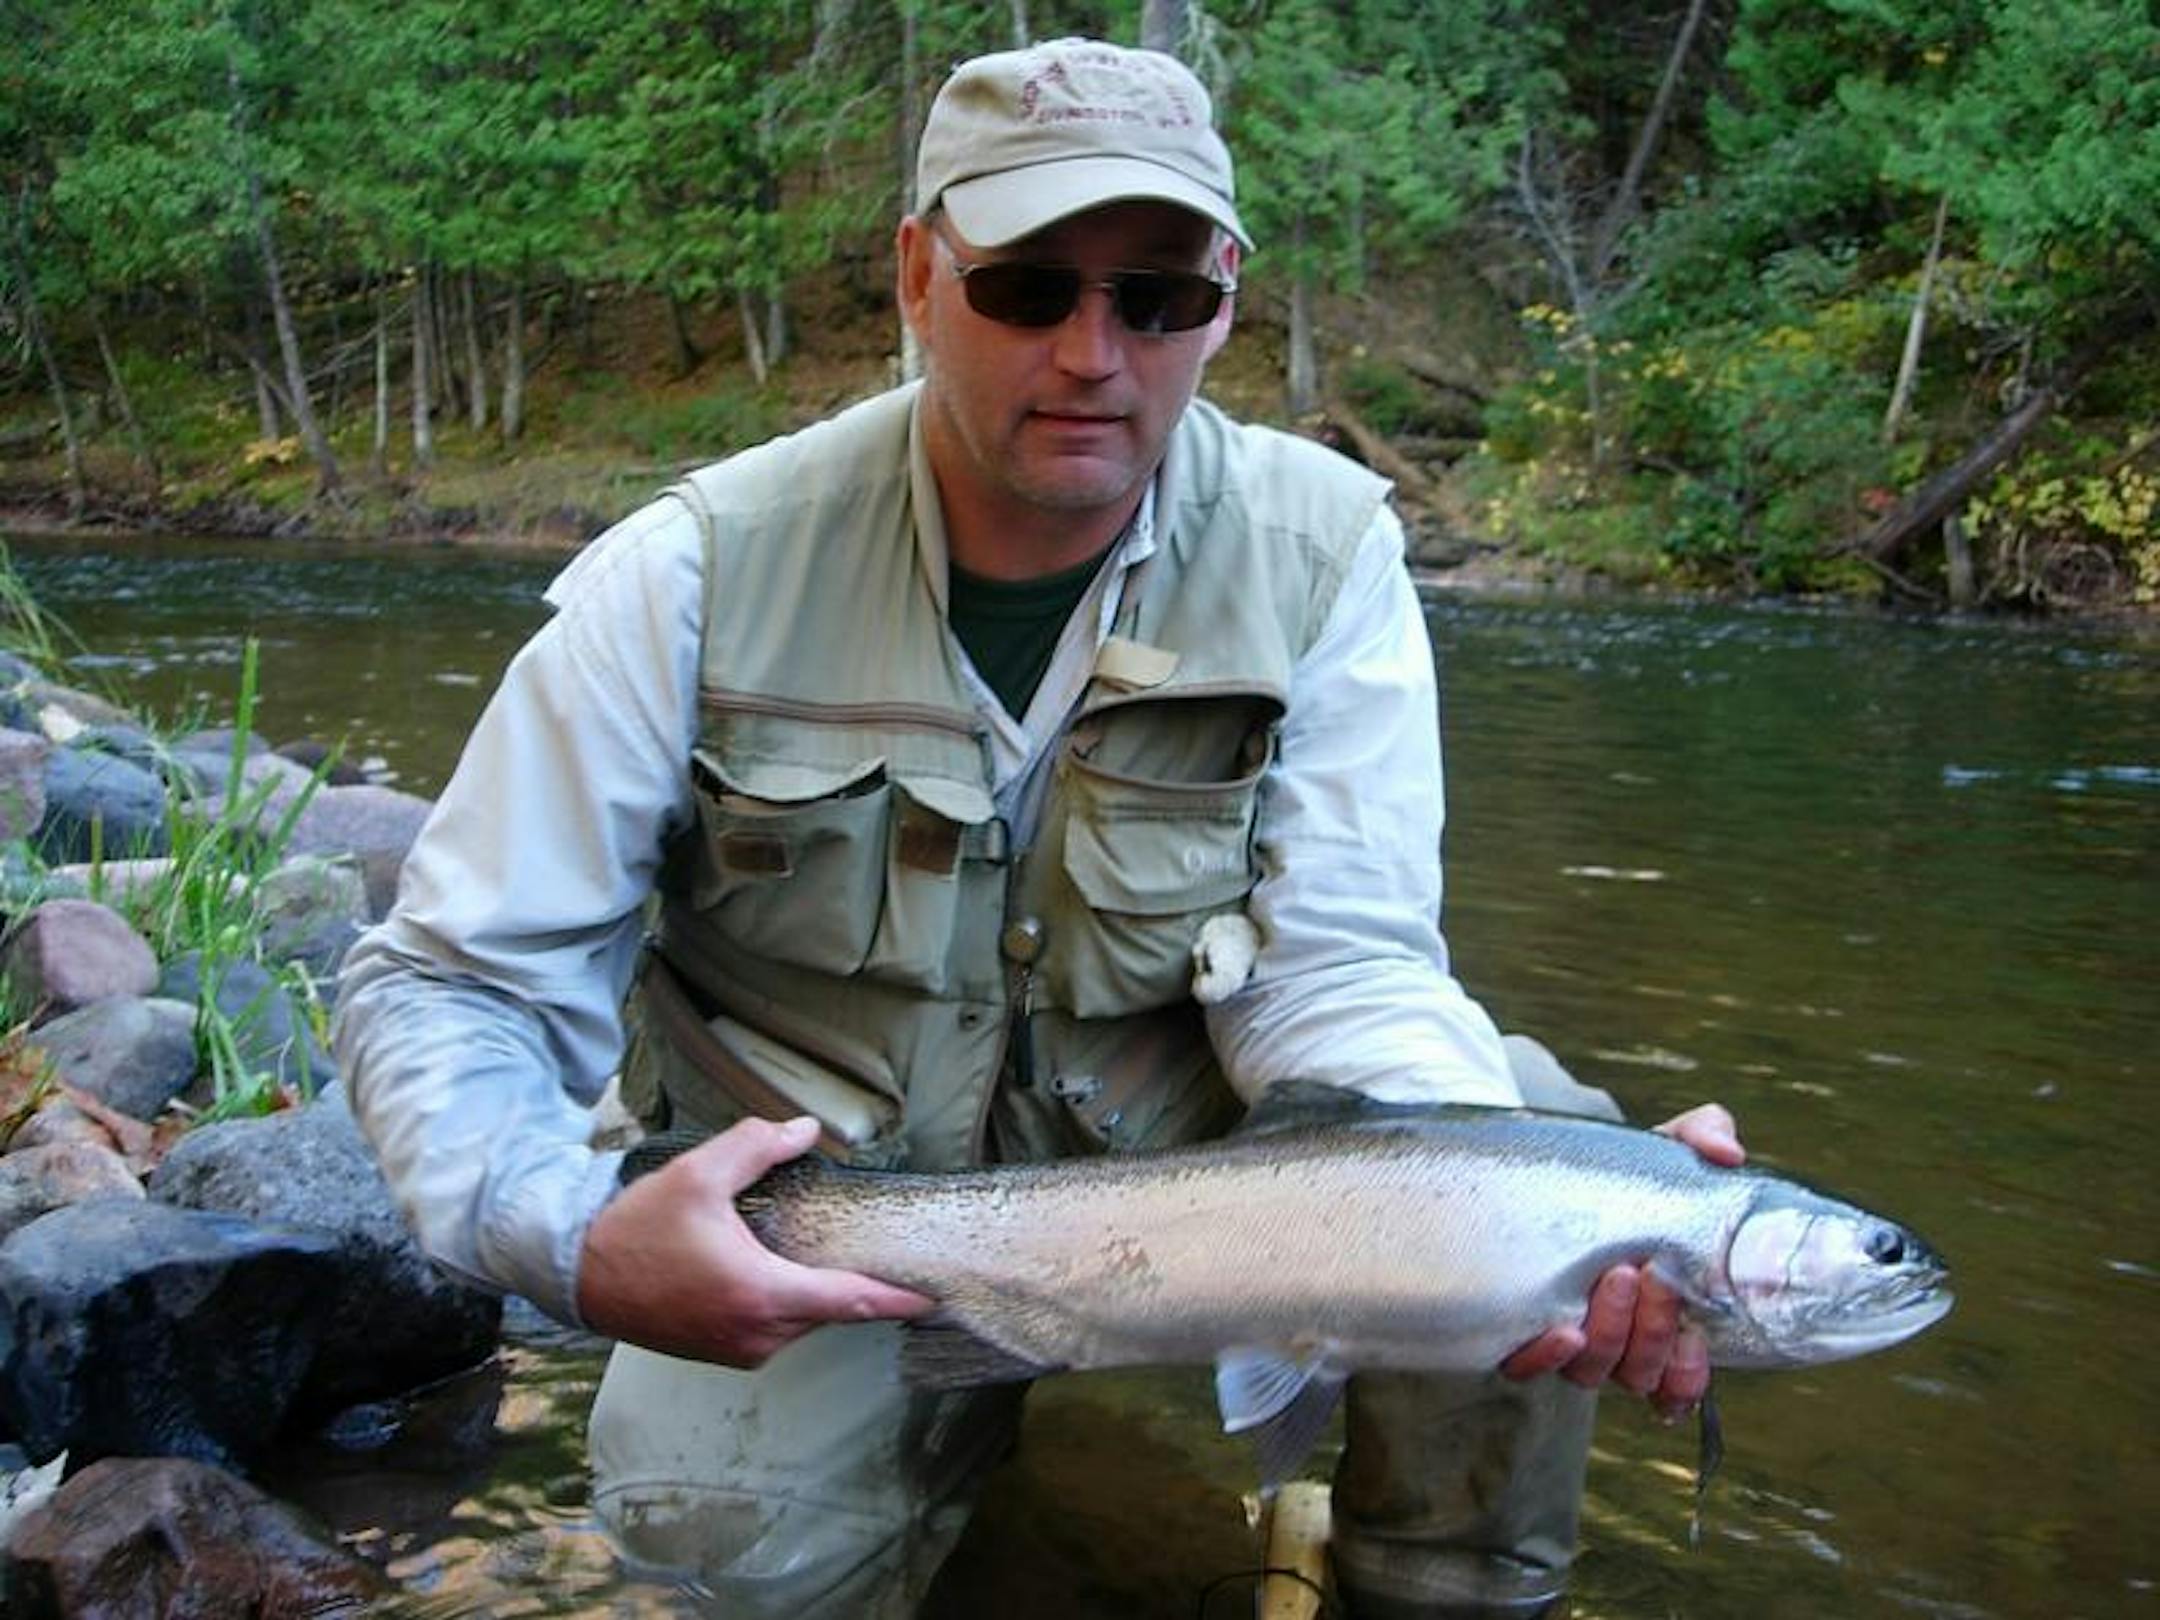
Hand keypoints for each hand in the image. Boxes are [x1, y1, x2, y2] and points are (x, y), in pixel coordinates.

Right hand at [576, 1115, 932, 1367]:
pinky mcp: (722, 1353)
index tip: (934, 1298)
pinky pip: (774, 1329)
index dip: (897, 1300)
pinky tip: (771, 1269)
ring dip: (812, 1290)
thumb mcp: (700, 1174)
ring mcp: (739, 1350)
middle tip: (870, 1246)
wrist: (578, 1274)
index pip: (851, 1302)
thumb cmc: (636, 1228)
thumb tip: (806, 1130)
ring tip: (805, 1250)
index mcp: (761, 1294)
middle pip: (831, 1310)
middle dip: (854, 1282)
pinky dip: (785, 1303)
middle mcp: (757, 1334)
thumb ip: (758, 1145)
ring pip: (802, 1320)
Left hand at [1502, 1103, 1745, 1416]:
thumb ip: (1704, 1138)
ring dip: (1611, 1332)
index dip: (1688, 1376)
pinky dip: (1547, 1356)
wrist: (1549, 1167)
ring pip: (1592, 1371)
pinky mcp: (1516, 1329)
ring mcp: (1568, 1335)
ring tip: (1616, 1275)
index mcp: (1658, 1316)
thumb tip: (1727, 1153)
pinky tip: (1562, 1330)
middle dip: (1655, 1330)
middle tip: (1653, 1273)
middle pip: (1640, 1371)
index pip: (1679, 1381)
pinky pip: (1525, 1364)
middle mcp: (1615, 1338)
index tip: (1696, 1340)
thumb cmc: (1621, 1172)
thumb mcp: (1666, 1150)